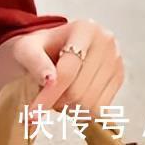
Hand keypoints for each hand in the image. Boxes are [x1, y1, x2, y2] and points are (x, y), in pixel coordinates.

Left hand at [10, 19, 124, 122]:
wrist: (51, 47)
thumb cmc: (38, 47)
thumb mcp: (26, 48)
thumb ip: (34, 61)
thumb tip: (49, 80)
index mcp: (85, 29)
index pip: (68, 71)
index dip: (49, 95)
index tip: (32, 114)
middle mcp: (106, 42)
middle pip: (79, 91)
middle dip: (56, 102)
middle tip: (42, 100)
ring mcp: (116, 61)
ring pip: (90, 104)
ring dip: (68, 107)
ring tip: (57, 95)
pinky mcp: (118, 79)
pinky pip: (100, 109)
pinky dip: (81, 111)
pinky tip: (71, 98)